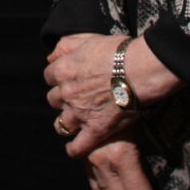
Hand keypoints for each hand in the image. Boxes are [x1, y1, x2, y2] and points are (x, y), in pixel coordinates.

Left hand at [44, 33, 178, 156]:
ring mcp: (80, 113)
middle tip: (76, 98)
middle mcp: (67, 93)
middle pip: (53, 100)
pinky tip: (74, 149)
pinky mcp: (96, 130)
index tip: (68, 79)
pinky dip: (75, 149)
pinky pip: (78, 146)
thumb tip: (50, 58)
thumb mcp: (89, 39)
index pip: (49, 76)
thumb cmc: (119, 51)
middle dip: (62, 98)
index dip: (59, 77)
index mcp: (64, 70)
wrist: (140, 69)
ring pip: (61, 124)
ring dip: (66, 123)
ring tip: (74, 123)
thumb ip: (66, 46)